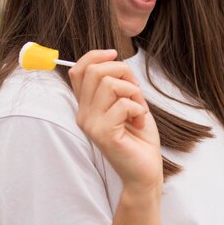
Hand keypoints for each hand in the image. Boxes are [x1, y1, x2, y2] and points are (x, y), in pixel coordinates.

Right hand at [69, 50, 161, 193]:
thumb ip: (117, 84)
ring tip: (138, 109)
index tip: (115, 54)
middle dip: (122, 71)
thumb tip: (114, 59)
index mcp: (87, 105)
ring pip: (109, 84)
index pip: (78, 70)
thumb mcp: (128, 102)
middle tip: (136, 90)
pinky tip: (139, 121)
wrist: (145, 170)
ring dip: (133, 92)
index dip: (96, 55)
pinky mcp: (104, 134)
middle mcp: (83, 114)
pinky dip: (138, 108)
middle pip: (94, 71)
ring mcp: (91, 125)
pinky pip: (122, 104)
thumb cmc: (139, 136)